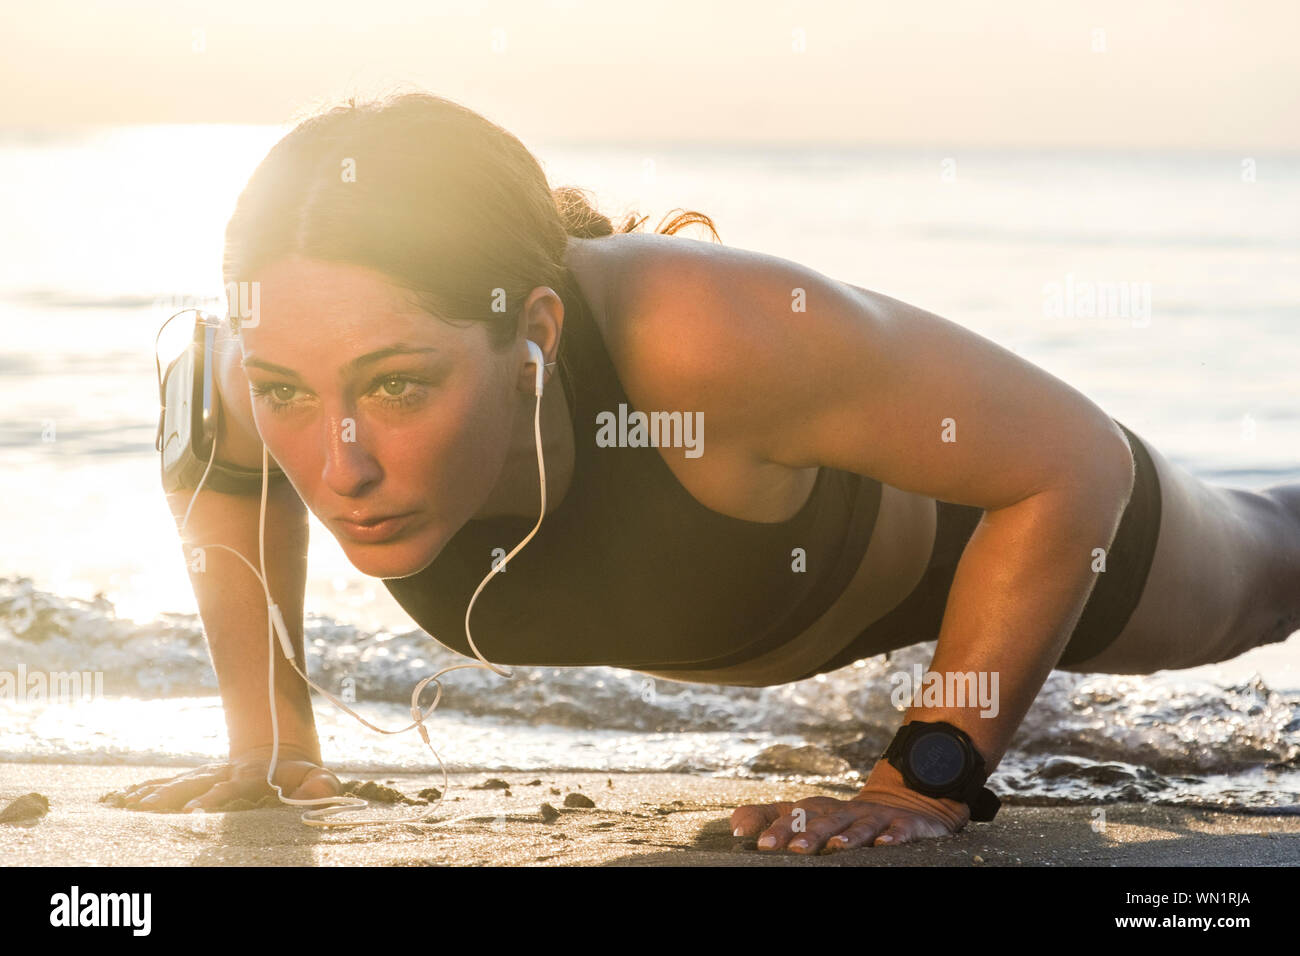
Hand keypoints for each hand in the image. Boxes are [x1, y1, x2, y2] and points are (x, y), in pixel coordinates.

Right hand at [105, 743, 342, 812]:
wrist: (280, 753)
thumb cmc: (301, 776)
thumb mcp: (316, 778)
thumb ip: (320, 785)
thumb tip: (321, 789)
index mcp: (252, 775)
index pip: (230, 787)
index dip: (212, 797)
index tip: (193, 810)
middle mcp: (225, 772)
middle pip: (195, 782)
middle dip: (171, 795)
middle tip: (148, 809)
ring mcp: (209, 774)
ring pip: (177, 782)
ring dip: (154, 793)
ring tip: (131, 804)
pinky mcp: (197, 779)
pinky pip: (168, 783)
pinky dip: (146, 788)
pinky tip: (125, 797)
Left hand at [730, 760, 970, 852]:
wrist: (902, 803)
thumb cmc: (842, 817)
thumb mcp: (807, 814)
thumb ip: (768, 817)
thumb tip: (733, 826)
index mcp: (818, 809)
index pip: (791, 814)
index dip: (774, 826)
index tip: (754, 841)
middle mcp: (843, 812)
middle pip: (822, 820)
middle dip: (807, 833)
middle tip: (792, 848)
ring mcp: (874, 818)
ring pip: (858, 826)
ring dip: (847, 836)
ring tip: (835, 847)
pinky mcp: (904, 825)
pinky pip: (899, 831)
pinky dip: (892, 837)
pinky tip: (883, 845)